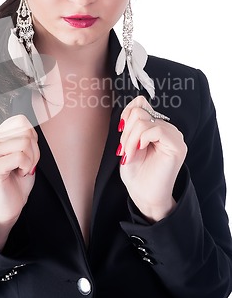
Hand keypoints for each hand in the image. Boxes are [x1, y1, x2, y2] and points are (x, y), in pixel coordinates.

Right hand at [0, 115, 39, 248]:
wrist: (11, 205)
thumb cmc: (18, 179)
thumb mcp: (26, 152)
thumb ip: (26, 136)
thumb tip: (31, 124)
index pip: (21, 121)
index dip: (32, 137)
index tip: (27, 153)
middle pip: (25, 132)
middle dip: (34, 151)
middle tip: (26, 165)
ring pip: (24, 143)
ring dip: (31, 160)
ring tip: (22, 170)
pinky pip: (20, 157)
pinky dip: (27, 167)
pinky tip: (19, 174)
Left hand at [116, 96, 186, 221]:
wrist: (143, 195)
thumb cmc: (136, 172)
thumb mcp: (128, 143)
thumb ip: (132, 124)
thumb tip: (133, 107)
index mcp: (156, 126)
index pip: (141, 103)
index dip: (127, 112)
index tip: (121, 130)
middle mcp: (167, 129)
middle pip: (139, 111)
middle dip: (126, 131)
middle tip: (124, 150)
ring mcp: (174, 136)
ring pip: (144, 121)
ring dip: (130, 139)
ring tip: (129, 154)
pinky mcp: (177, 146)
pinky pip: (155, 129)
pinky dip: (140, 139)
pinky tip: (139, 150)